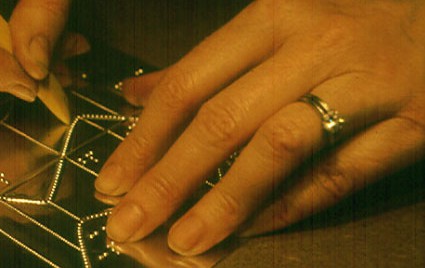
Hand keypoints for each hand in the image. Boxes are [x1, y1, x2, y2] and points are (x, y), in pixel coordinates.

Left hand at [95, 0, 424, 254]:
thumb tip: (133, 94)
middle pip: (222, 121)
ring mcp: (365, 84)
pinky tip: (250, 230)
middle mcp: (313, 47)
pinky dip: (289, 207)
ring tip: (184, 239)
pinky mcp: (411, 124)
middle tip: (127, 223)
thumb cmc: (346, 23)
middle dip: (166, 180)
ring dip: (224, 201)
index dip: (142, 140)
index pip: (188, 85)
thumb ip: (204, 65)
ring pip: (278, 148)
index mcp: (272, 18)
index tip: (111, 182)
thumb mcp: (274, 26)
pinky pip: (339, 175)